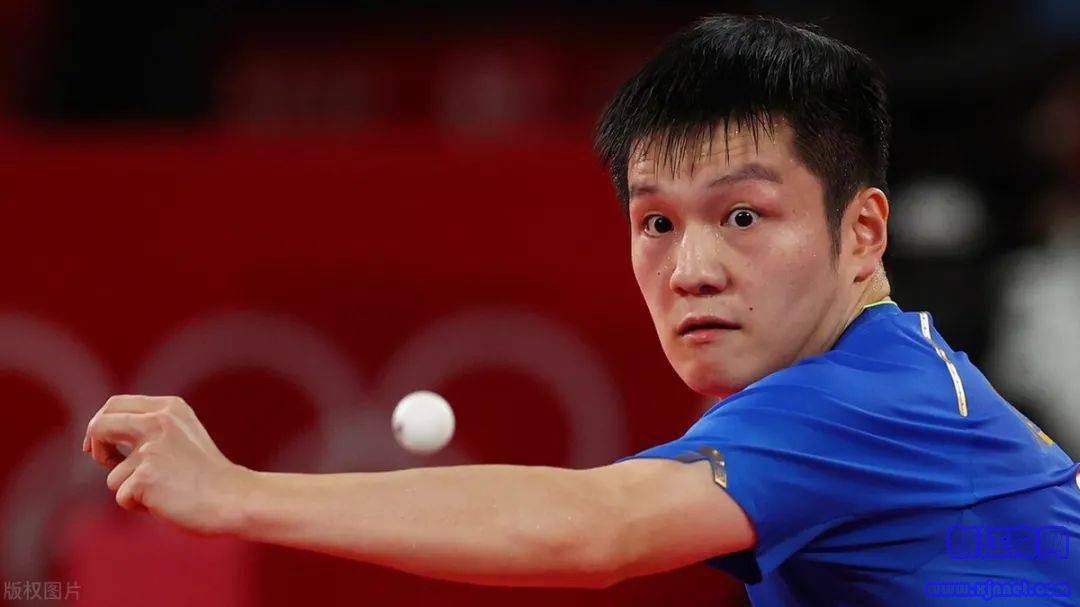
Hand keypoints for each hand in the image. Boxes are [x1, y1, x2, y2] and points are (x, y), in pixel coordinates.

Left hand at [83, 395, 252, 535]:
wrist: (233, 498)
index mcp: (169, 408)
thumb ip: (152, 430)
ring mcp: (150, 450)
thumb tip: (102, 440)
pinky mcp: (144, 478)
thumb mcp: (184, 436)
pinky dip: (139, 505)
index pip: (115, 404)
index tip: (95, 443)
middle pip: (100, 426)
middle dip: (94, 446)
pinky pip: (123, 497)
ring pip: (113, 474)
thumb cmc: (208, 475)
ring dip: (130, 488)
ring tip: (164, 491)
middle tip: (101, 460)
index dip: (99, 423)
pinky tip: (167, 503)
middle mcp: (158, 422)